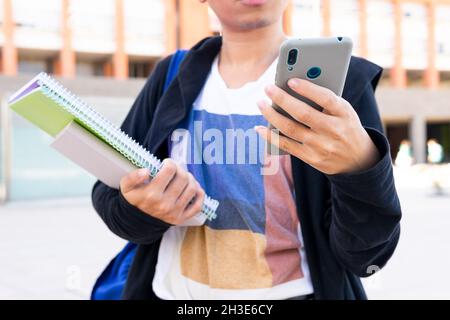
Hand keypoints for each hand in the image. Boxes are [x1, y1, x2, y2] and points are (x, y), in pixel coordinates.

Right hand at [120, 159, 204, 224]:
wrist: (137, 221)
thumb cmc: (134, 199)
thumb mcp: (126, 187)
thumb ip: (133, 177)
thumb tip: (146, 171)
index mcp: (151, 194)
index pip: (170, 170)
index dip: (170, 163)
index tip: (167, 163)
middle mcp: (165, 204)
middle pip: (183, 178)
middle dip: (181, 169)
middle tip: (176, 169)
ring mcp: (175, 212)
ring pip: (193, 189)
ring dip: (190, 179)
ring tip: (183, 177)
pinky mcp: (182, 218)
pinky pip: (198, 205)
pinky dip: (200, 194)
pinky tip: (194, 188)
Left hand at [256, 78, 379, 174]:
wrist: (358, 160)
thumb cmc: (345, 126)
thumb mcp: (344, 111)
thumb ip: (325, 100)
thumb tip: (293, 87)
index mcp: (344, 113)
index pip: (326, 98)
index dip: (308, 89)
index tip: (290, 80)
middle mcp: (333, 130)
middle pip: (303, 113)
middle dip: (282, 99)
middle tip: (267, 88)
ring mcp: (321, 146)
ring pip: (290, 129)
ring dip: (271, 115)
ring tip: (261, 103)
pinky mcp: (311, 158)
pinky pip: (286, 146)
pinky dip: (270, 136)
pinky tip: (259, 128)